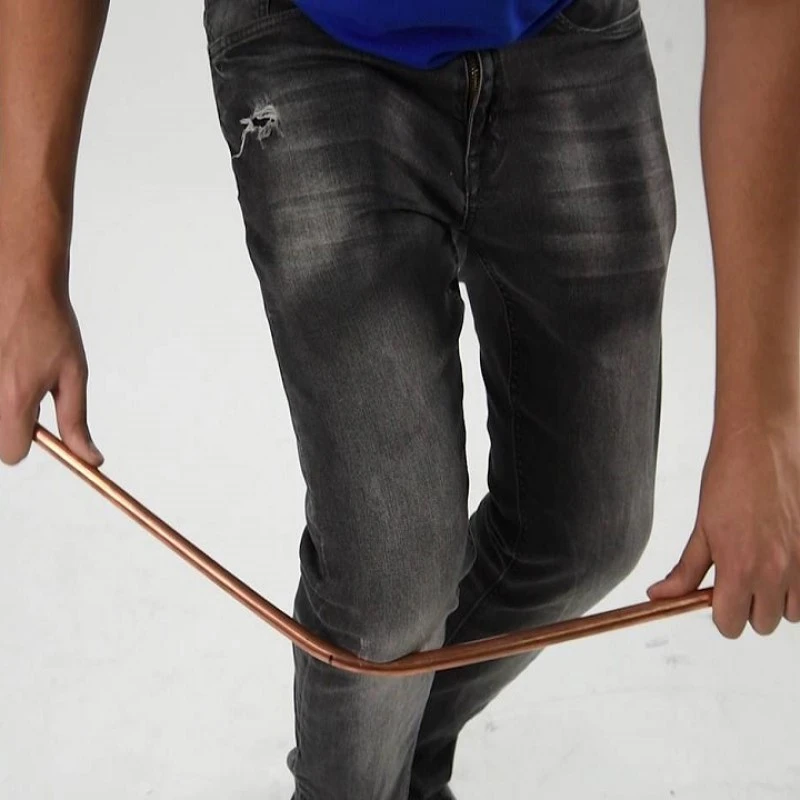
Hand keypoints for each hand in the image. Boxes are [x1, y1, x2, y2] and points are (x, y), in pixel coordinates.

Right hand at [0, 194, 102, 466]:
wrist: (20, 280)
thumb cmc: (49, 323)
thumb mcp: (73, 374)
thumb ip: (76, 421)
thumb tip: (89, 457)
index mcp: (15, 399)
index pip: (13, 454)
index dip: (30, 442)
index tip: (38, 426)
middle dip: (11, 422)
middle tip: (25, 387)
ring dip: (1, 399)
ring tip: (14, 366)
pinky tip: (6, 358)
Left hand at [647, 416, 799, 637]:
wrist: (762, 444)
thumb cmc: (730, 478)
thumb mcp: (701, 528)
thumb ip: (685, 570)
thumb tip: (660, 595)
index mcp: (740, 568)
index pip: (730, 625)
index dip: (718, 614)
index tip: (714, 597)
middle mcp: (776, 572)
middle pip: (761, 624)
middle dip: (745, 608)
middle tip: (734, 580)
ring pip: (790, 613)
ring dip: (773, 600)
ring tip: (759, 570)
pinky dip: (795, 587)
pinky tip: (780, 563)